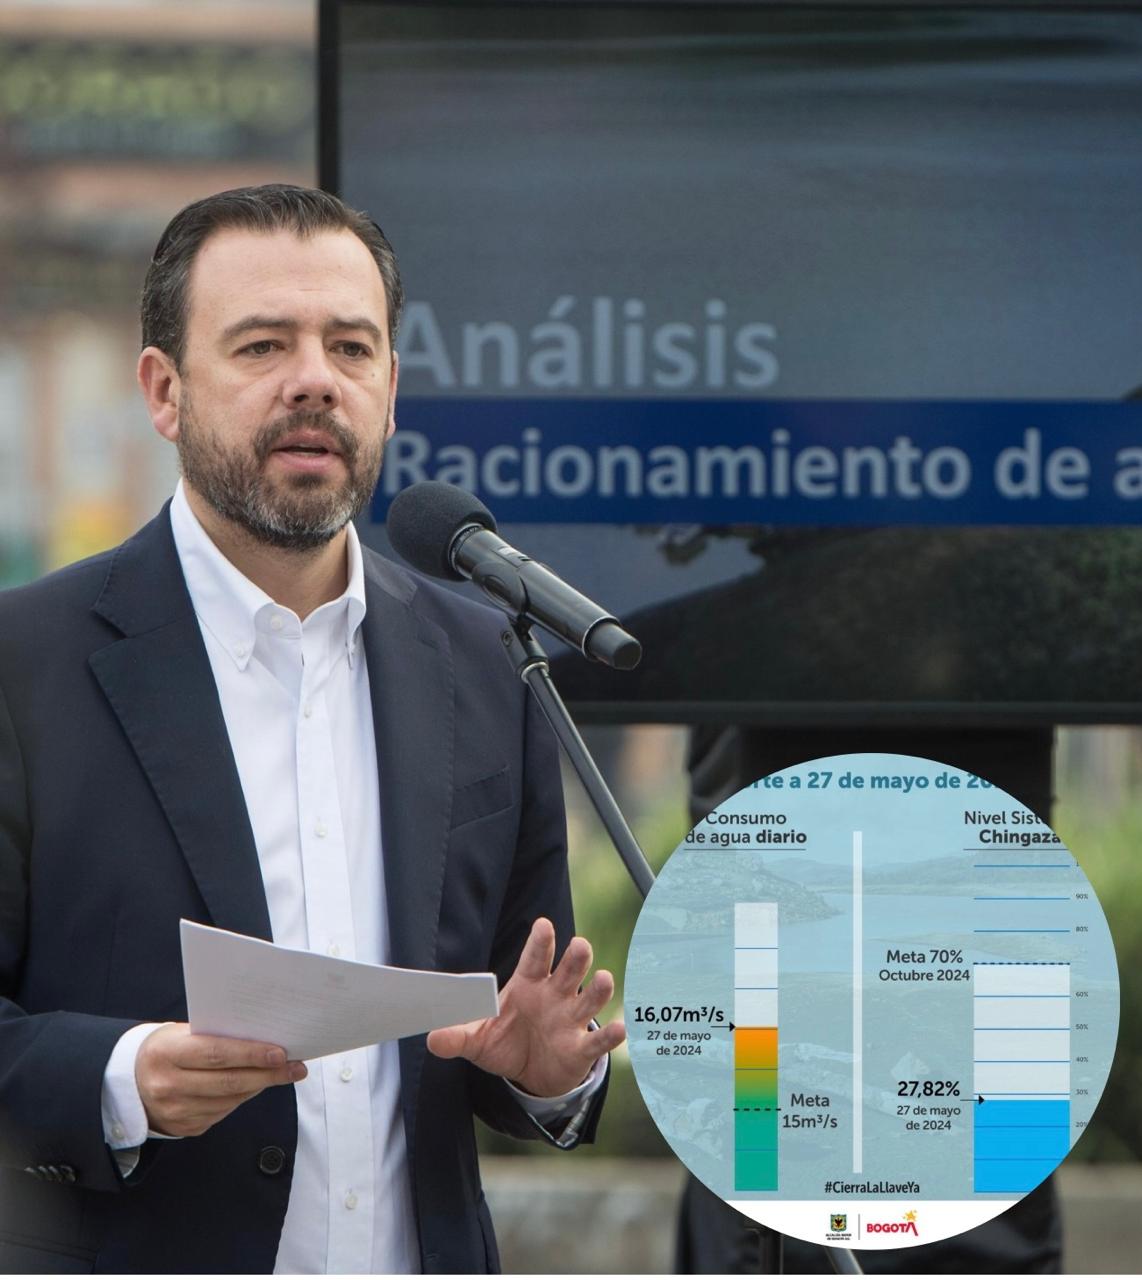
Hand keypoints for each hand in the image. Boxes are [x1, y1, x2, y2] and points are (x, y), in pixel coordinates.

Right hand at [136, 1023, 306, 1136]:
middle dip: (268, 1074)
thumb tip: (262, 1039)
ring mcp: (175, 1112)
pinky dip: (243, 1097)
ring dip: (260, 1086)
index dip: (251, 1054)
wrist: (129, 1082)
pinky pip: (223, 1112)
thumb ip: (214, 1037)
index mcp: (166, 1054)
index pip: (216, 1054)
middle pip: (228, 1082)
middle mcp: (167, 1086)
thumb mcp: (180, 1034)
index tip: (281, 1053)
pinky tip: (255, 1086)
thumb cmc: (165, 1049)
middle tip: (296, 1067)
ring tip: (283, 1074)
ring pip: (230, 1100)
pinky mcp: (184, 1128)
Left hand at [426, 917, 625, 1097]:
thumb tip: (431, 1037)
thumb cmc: (504, 1041)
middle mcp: (555, 995)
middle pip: (570, 969)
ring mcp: (571, 1019)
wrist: (529, 1073)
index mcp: (528, 984)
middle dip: (577, 957)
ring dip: (599, 989)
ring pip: (591, 997)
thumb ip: (457, 1035)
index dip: (542, 941)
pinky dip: (610, 1036)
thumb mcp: (477, 1038)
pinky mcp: (581, 1049)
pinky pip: (598, 1041)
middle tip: (580, 946)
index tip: (544, 925)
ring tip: (604, 980)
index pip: (536, 957)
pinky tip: (620, 1030)